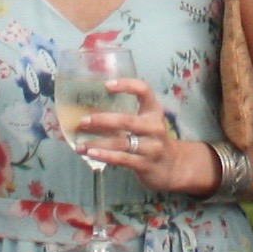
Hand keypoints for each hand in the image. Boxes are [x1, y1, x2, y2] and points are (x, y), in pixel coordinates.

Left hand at [66, 78, 214, 194]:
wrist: (172, 167)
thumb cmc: (151, 140)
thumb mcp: (145, 124)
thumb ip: (125, 117)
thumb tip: (87, 112)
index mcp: (154, 111)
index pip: (144, 90)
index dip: (127, 85)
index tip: (107, 85)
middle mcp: (155, 127)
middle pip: (126, 120)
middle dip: (102, 120)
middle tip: (83, 121)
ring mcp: (152, 147)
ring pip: (121, 142)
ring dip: (98, 143)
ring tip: (79, 145)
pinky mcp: (146, 164)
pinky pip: (122, 159)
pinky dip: (105, 156)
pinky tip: (91, 154)